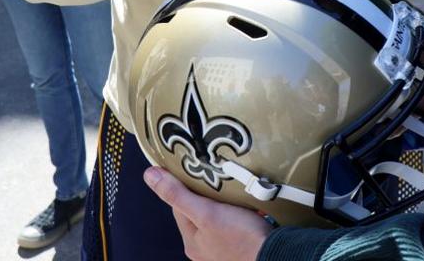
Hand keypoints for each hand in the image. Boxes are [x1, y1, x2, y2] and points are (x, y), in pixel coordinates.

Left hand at [143, 167, 270, 260]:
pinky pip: (235, 222)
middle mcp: (203, 248)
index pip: (180, 205)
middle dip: (210, 194)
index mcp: (191, 241)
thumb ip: (178, 195)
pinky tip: (249, 204)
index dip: (188, 186)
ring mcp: (222, 248)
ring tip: (236, 190)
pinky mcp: (240, 244)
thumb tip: (150, 176)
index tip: (198, 171)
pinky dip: (240, 211)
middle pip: (199, 210)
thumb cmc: (240, 237)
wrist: (274, 254)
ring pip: (218, 215)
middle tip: (221, 179)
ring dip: (226, 202)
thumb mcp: (206, 212)